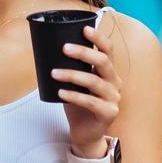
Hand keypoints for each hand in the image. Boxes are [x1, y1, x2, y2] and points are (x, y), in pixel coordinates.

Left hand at [52, 20, 122, 154]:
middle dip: (84, 53)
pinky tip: (61, 92)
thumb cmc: (78, 104)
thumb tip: (46, 48)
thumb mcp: (75, 83)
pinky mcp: (109, 113)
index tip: (84, 29)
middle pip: (104, 62)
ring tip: (54, 73)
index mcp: (109, 72)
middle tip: (64, 48)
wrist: (85, 134)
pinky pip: (91, 102)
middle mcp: (115, 82)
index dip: (99, 38)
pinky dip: (74, 96)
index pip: (108, 50)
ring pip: (95, 82)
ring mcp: (114, 98)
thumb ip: (70, 68)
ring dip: (73, 75)